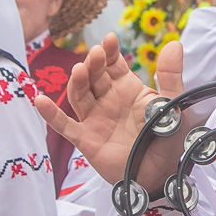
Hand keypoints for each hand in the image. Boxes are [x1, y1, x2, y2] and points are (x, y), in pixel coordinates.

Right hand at [37, 34, 184, 193]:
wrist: (160, 176)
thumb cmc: (168, 140)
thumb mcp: (174, 106)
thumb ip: (171, 77)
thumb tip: (174, 44)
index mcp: (128, 89)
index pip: (114, 65)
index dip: (110, 52)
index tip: (110, 40)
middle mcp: (108, 100)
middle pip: (94, 76)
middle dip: (94, 64)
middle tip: (96, 54)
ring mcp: (95, 119)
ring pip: (79, 95)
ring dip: (77, 82)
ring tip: (79, 71)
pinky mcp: (85, 139)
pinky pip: (65, 126)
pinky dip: (51, 115)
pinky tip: (40, 100)